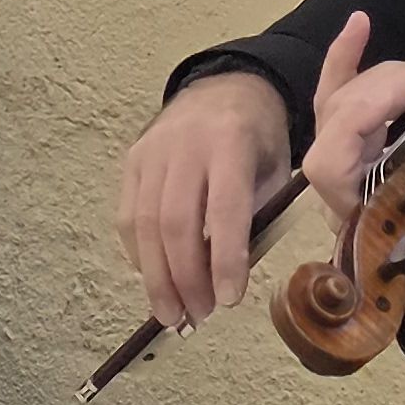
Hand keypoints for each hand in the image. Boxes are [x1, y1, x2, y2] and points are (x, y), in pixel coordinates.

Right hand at [113, 68, 295, 329]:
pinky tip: (155, 280)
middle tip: (197, 316)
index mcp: (231, 140)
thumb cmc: (259, 139)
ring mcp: (153, 151)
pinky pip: (129, 216)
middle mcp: (186, 143)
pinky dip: (139, 254)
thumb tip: (228, 279)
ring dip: (157, 277)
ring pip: (145, 223)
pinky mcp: (132, 160)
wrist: (227, 88)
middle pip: (175, 221)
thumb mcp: (275, 169)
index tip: (229, 300)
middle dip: (185, 278)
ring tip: (172, 313)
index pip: (224, 207)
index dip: (226, 258)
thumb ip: (258, 216)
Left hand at [303, 11, 404, 349]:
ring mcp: (350, 171)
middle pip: (337, 120)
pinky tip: (360, 26)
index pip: (330, 161)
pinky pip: (344, 105)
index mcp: (363, 221)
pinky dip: (350, 65)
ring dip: (382, 77)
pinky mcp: (364, 155)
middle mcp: (344, 193)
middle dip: (387, 88)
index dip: (364, 112)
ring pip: (339, 105)